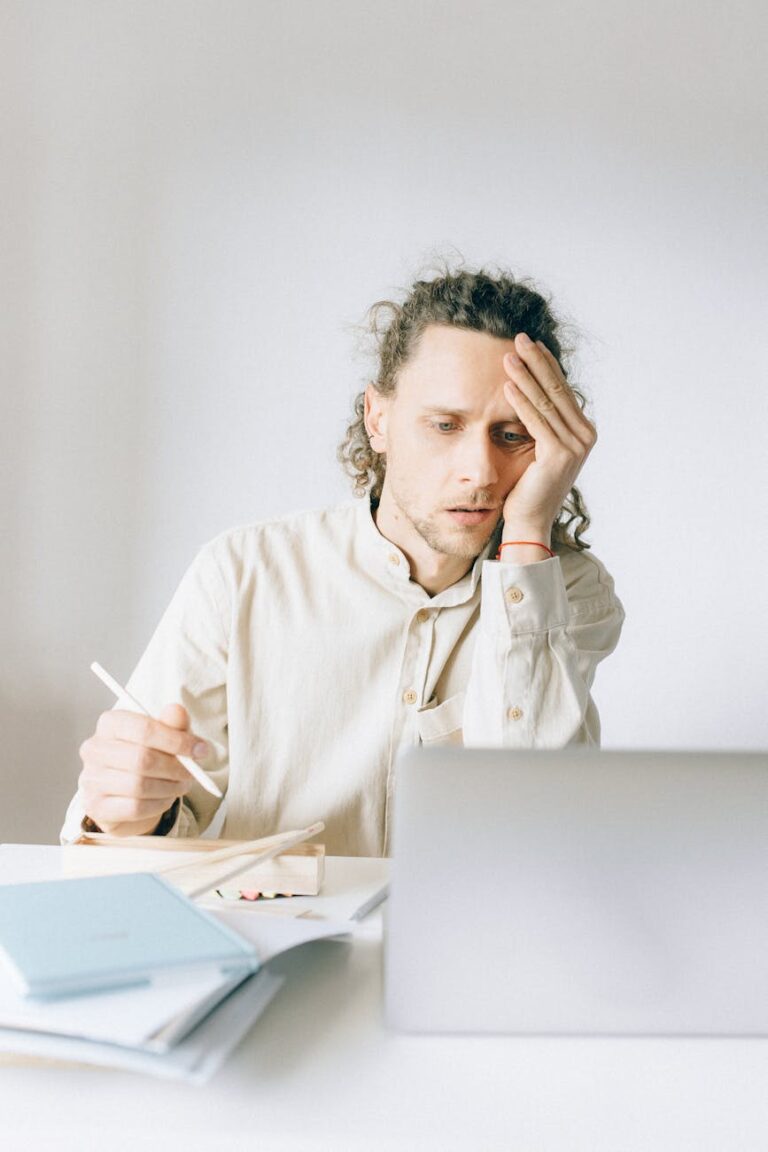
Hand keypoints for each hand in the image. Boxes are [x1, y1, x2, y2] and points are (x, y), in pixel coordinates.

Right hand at [77, 703, 208, 835]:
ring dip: (169, 787)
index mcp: (110, 723)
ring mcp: (91, 779)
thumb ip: (173, 723)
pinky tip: (166, 798)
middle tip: (192, 773)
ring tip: (181, 785)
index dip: (176, 741)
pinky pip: (135, 808)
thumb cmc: (147, 756)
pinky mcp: (96, 806)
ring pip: (139, 786)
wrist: (125, 792)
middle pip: (142, 759)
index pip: (144, 729)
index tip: (200, 749)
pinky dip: (159, 804)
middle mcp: (94, 749)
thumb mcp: (164, 736)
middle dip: (175, 768)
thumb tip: (178, 711)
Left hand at [501, 333, 595, 541]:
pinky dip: (521, 402)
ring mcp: (575, 446)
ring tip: (508, 355)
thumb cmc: (528, 487)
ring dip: (526, 376)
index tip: (531, 344)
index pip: (562, 391)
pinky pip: (536, 421)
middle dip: (537, 361)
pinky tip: (508, 385)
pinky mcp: (558, 455)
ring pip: (546, 402)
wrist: (529, 521)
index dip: (546, 365)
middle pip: (557, 390)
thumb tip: (532, 393)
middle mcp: (584, 437)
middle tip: (519, 337)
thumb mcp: (539, 448)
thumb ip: (543, 424)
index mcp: (583, 432)